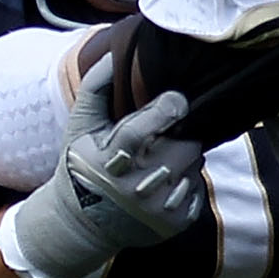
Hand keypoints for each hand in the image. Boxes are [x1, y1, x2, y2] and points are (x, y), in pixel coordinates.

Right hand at [0, 86, 207, 277]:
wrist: (80, 223)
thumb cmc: (82, 165)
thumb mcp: (80, 126)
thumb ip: (96, 87)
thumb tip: (114, 53)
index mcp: (113, 159)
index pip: (152, 124)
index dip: (169, 107)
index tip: (174, 101)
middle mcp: (137, 187)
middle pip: (185, 145)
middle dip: (178, 137)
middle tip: (163, 138)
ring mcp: (159, 208)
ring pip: (195, 165)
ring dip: (182, 159)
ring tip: (160, 161)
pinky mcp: (175, 223)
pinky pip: (198, 188)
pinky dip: (186, 182)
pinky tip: (163, 183)